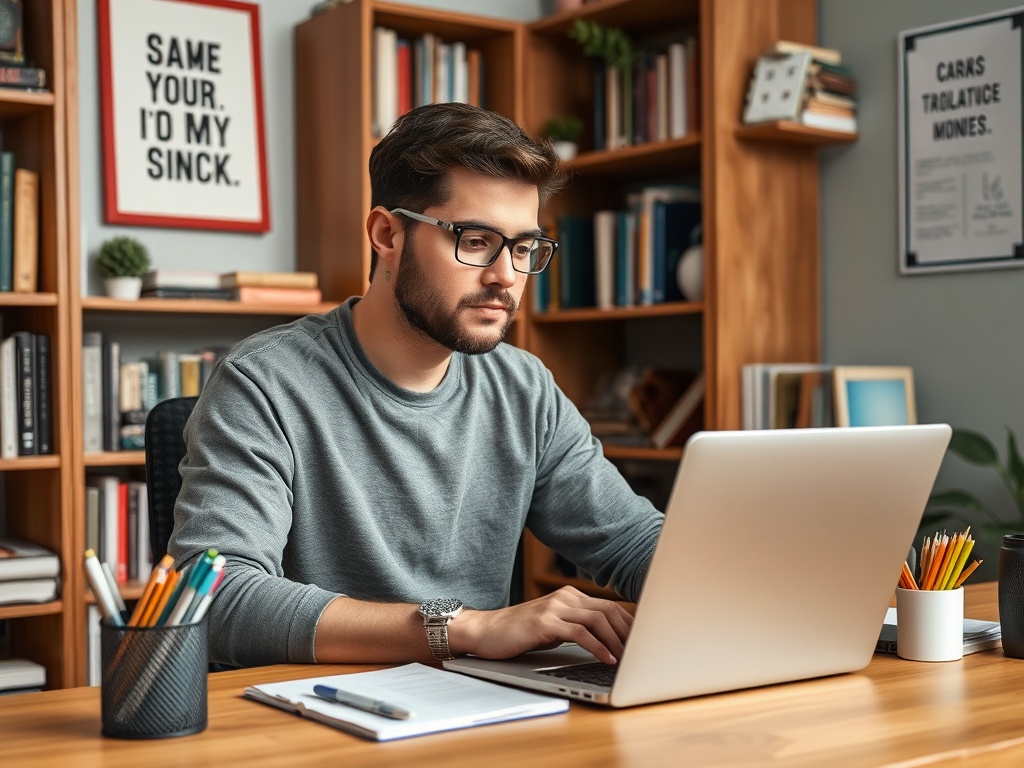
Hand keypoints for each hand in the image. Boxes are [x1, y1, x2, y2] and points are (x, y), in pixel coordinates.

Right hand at [450, 587, 633, 663]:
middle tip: (641, 651)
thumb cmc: (519, 633)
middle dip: (628, 632)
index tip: (643, 640)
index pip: (608, 605)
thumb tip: (607, 640)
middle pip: (608, 610)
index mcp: (569, 596)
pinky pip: (580, 633)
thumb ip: (576, 627)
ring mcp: (555, 607)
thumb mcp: (553, 627)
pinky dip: (598, 647)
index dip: (628, 623)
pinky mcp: (545, 622)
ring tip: (627, 658)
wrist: (485, 631)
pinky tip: (606, 659)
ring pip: (597, 620)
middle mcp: (564, 597)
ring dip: (616, 641)